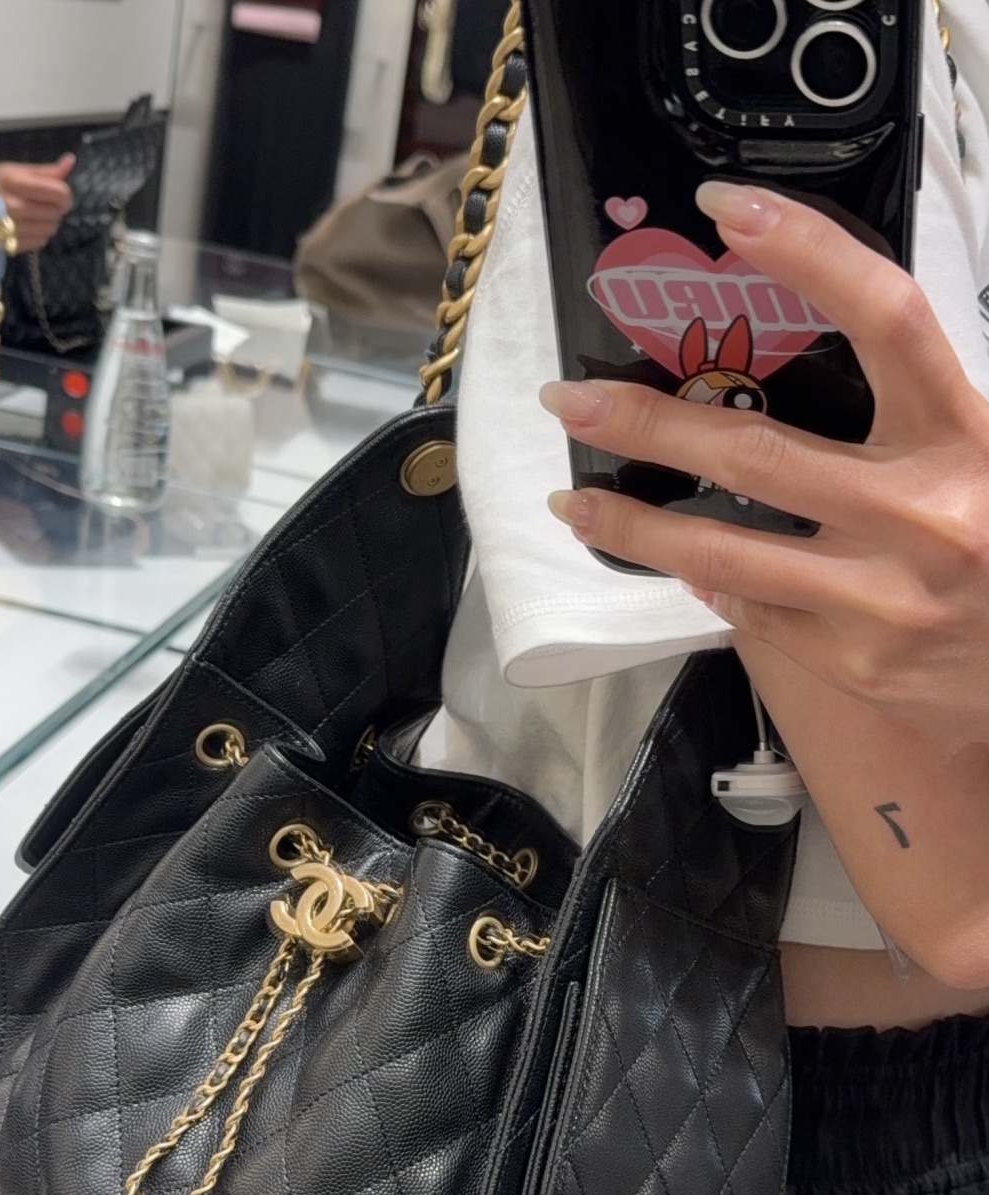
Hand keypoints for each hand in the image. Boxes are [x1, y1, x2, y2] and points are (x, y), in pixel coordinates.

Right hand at [0, 153, 75, 251]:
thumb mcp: (10, 170)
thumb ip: (42, 170)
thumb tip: (69, 162)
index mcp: (13, 182)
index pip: (58, 192)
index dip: (64, 194)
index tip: (59, 192)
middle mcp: (13, 206)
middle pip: (56, 212)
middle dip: (55, 207)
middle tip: (44, 202)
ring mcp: (12, 228)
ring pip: (50, 228)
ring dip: (48, 221)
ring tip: (34, 213)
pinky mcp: (10, 245)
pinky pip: (40, 241)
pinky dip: (39, 234)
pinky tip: (27, 225)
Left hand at [540, 182, 988, 747]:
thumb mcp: (978, 457)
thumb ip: (906, 413)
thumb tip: (774, 361)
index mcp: (965, 433)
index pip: (885, 316)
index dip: (806, 252)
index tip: (722, 210)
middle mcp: (925, 510)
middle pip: (758, 450)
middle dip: (649, 422)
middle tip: (570, 399)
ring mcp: (885, 596)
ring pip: (724, 551)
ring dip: (634, 524)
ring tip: (574, 502)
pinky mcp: (856, 661)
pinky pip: (753, 611)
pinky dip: (707, 581)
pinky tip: (675, 561)